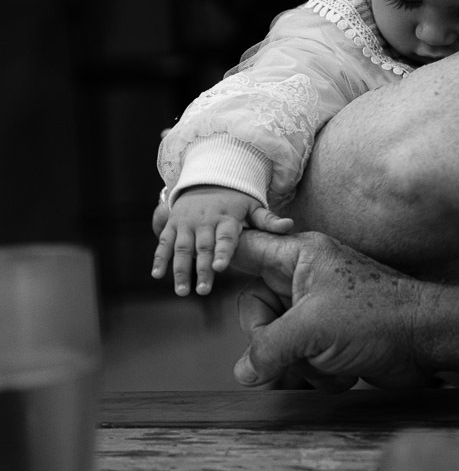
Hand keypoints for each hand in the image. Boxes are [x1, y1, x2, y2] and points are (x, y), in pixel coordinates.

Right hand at [151, 186, 292, 295]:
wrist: (209, 179)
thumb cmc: (237, 200)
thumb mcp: (254, 206)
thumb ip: (269, 220)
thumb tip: (289, 226)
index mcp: (227, 217)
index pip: (226, 237)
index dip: (223, 252)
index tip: (220, 268)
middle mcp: (205, 220)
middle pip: (203, 247)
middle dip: (202, 269)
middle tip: (203, 291)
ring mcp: (187, 222)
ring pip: (182, 248)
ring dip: (180, 270)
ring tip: (182, 291)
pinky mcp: (172, 224)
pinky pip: (164, 242)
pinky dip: (160, 258)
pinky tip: (157, 275)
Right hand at [231, 231, 436, 390]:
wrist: (427, 342)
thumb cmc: (378, 318)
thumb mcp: (312, 330)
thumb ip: (267, 348)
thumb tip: (244, 372)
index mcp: (299, 257)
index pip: (244, 249)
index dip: (221, 261)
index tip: (201, 277)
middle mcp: (304, 279)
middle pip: (255, 310)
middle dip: (271, 343)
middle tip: (292, 351)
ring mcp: (316, 310)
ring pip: (276, 343)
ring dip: (298, 365)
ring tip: (327, 366)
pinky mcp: (329, 339)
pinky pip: (300, 361)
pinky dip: (317, 375)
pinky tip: (342, 374)